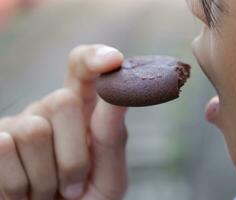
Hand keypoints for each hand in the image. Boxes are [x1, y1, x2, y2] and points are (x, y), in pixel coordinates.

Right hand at [0, 45, 127, 199]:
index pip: (83, 71)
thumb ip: (114, 136)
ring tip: (47, 190)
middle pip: (63, 101)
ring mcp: (19, 125)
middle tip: (72, 186)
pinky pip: (3, 148)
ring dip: (46, 177)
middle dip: (73, 155)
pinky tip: (23, 193)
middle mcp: (49, 112)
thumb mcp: (108, 176)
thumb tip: (122, 88)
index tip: (113, 59)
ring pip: (33, 131)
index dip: (94, 59)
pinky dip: (19, 185)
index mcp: (83, 115)